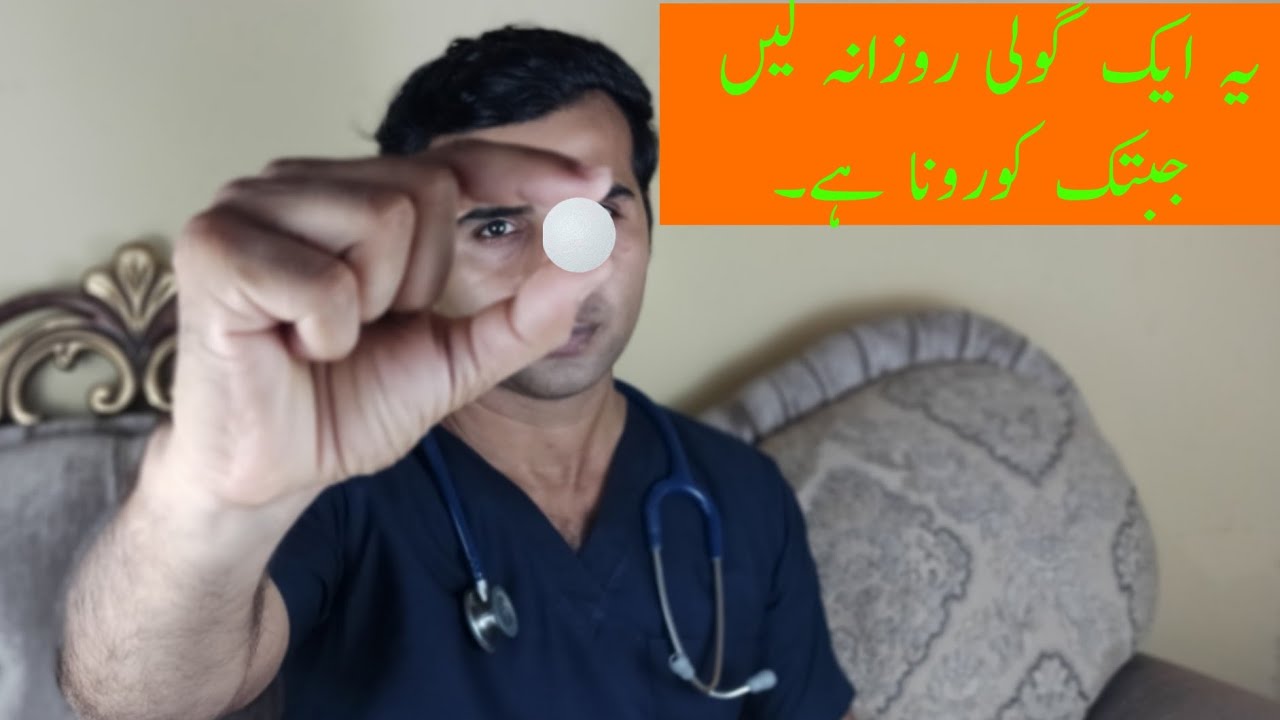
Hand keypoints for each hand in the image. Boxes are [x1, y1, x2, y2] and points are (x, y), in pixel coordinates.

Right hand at [159, 139, 613, 507]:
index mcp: (358, 198)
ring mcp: (250, 203)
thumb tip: (595, 257)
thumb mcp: (458, 360)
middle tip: (364, 329)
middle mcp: (303, 182)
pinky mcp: (213, 247)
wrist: (271, 474)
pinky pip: (325, 279)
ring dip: (373, 306)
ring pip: (383, 219)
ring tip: (323, 337)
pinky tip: (290, 347)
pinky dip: (326, 334)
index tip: (596, 185)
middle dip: (422, 280)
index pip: (456, 160)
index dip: (527, 167)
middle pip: (427, 186)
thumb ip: (524, 315)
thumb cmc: (346, 405)